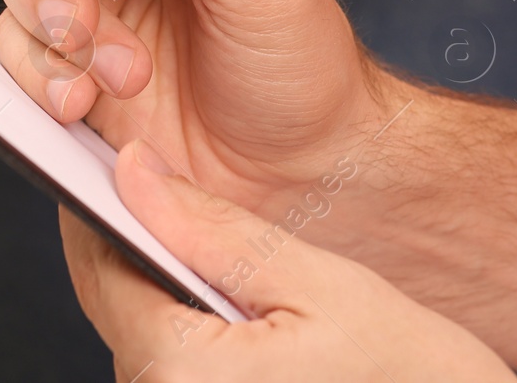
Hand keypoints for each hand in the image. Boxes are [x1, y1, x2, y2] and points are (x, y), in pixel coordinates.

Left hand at [61, 142, 516, 381]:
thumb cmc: (416, 378)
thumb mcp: (321, 286)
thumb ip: (215, 228)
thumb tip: (134, 170)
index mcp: (184, 373)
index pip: (101, 266)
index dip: (102, 203)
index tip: (114, 157)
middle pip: (110, 304)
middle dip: (126, 242)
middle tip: (154, 183)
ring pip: (135, 337)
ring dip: (155, 289)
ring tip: (200, 245)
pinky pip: (168, 371)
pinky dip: (181, 330)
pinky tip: (221, 302)